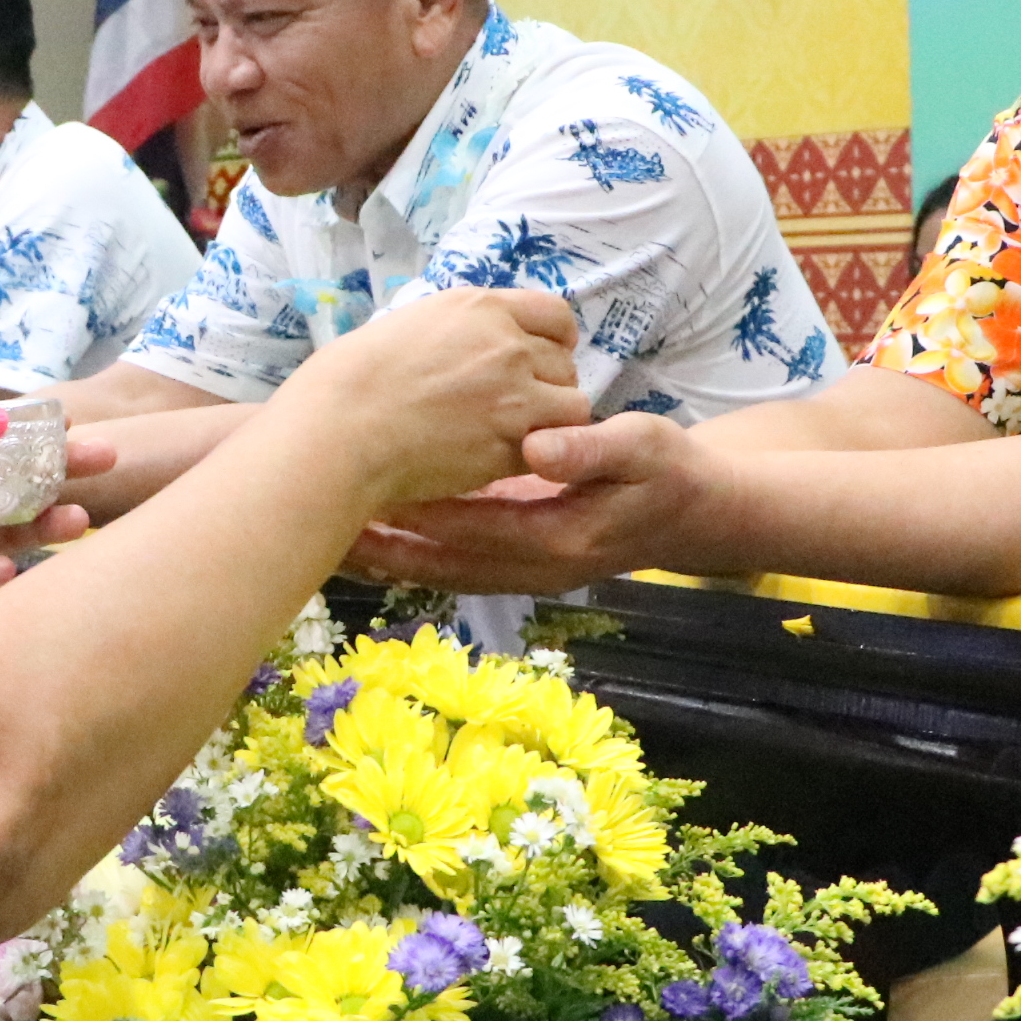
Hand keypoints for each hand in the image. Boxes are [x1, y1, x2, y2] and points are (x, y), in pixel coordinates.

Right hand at [270, 289, 592, 512]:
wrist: (341, 430)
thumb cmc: (349, 380)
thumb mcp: (408, 326)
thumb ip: (455, 332)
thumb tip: (468, 347)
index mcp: (480, 307)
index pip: (555, 313)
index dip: (555, 339)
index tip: (543, 358)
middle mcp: (507, 344)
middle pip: (565, 362)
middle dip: (548, 384)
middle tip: (516, 407)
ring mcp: (514, 394)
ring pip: (572, 407)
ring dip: (550, 422)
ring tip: (513, 435)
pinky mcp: (511, 443)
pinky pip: (550, 448)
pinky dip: (534, 456)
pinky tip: (499, 460)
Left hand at [354, 414, 719, 594]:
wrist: (695, 511)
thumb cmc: (668, 472)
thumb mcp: (644, 448)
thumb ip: (593, 450)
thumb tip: (537, 448)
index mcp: (556, 539)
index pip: (473, 528)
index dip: (422, 513)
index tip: (370, 493)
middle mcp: (531, 566)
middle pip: (443, 565)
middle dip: (386, 552)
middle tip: (324, 530)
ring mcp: (523, 569)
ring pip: (443, 571)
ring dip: (390, 559)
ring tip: (330, 538)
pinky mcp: (517, 558)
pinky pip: (455, 562)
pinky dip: (415, 553)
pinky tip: (377, 533)